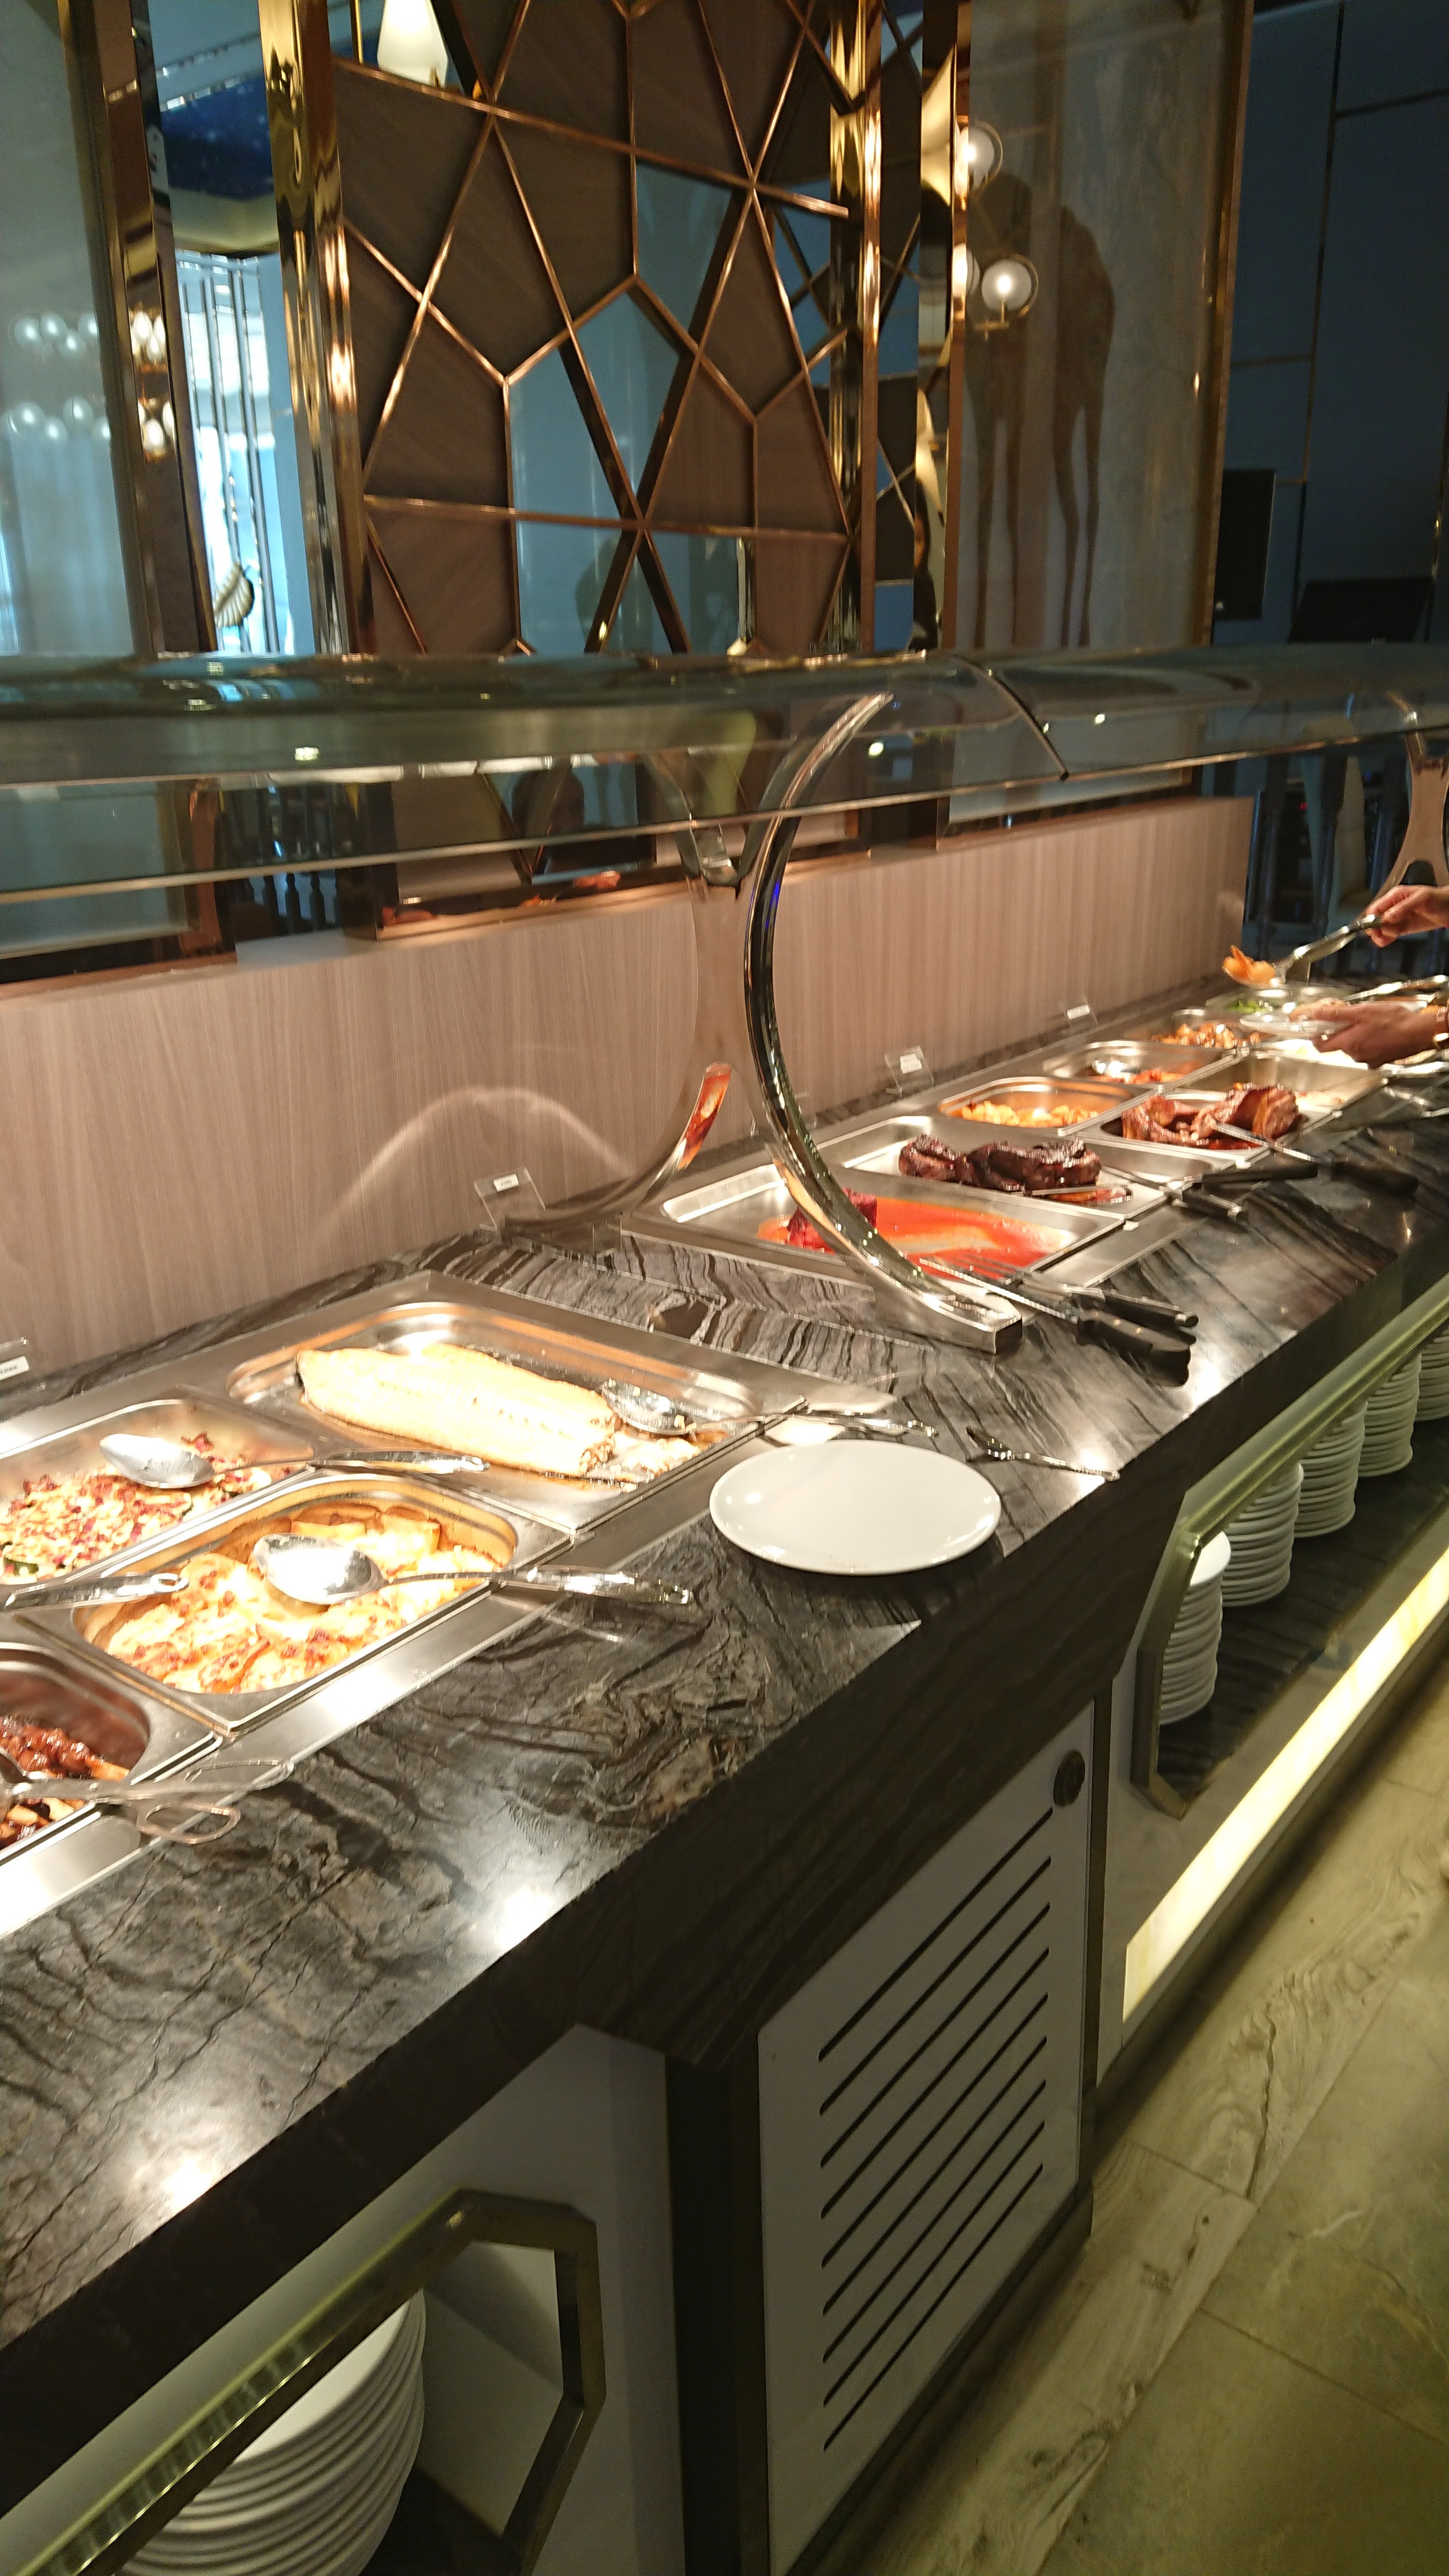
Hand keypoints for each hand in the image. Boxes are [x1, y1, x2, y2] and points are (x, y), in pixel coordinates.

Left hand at [1311, 1001, 1440, 1066]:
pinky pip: (1369, 1051)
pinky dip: (1371, 1042)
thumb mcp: (1361, 1011)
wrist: (1419, 1033)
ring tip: (1371, 1023)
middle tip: (1352, 1017)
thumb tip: (1315, 1013)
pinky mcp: (1381, 1061)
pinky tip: (1381, 1032)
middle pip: (1340, 1044)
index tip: (1316, 1028)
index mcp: (1347, 1044)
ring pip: (1356, 1047)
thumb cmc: (1392, 1021)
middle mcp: (1356, 1056)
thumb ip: (1336, 1014)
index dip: (1316, 1037)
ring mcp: (1369, 1060)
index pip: (1321, 1046)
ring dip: (1358, 1036)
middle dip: (1343, 1031)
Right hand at [1363, 885, 1448, 945]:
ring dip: (1380, 935)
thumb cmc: (1438, 899)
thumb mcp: (1421, 899)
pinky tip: (1385, 942)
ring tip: (1383, 940)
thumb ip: (1403, 907)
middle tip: (1378, 936)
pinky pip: (1389, 934)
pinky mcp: (1403, 928)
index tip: (1372, 928)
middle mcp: (1393, 907)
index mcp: (1395, 896)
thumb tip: (1387, 917)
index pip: (1376, 907)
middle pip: (1375, 919)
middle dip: (1374, 928)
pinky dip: (1385, 939)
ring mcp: (1398, 918)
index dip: (1371, 918)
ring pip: (1381, 928)